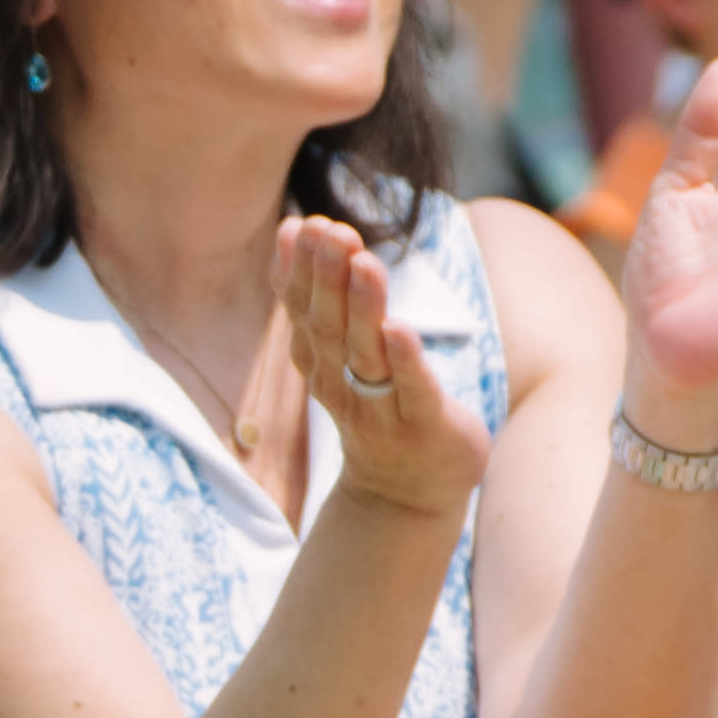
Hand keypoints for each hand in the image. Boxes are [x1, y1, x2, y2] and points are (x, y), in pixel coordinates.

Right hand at [283, 211, 490, 520]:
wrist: (407, 493)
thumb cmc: (378, 405)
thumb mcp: (340, 351)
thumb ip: (320, 297)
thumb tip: (295, 229)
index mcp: (320, 362)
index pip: (302, 310)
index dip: (299, 269)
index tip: (301, 224)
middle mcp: (341, 384)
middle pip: (328, 326)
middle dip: (326, 276)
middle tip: (330, 229)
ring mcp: (380, 408)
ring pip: (365, 353)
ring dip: (362, 306)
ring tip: (363, 262)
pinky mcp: (422, 426)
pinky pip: (410, 390)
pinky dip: (404, 360)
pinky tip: (400, 329)